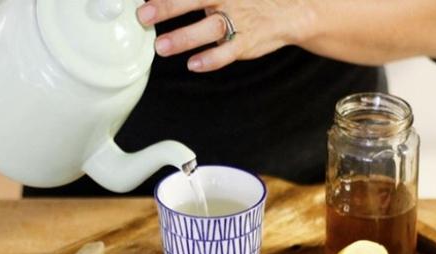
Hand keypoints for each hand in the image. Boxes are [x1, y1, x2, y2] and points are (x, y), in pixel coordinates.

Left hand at [136, 0, 311, 71]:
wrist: (292, 10)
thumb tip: (166, 0)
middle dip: (168, 7)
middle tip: (143, 15)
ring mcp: (239, 20)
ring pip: (210, 28)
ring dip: (185, 37)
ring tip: (161, 47)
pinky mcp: (247, 42)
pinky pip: (228, 52)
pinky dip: (212, 59)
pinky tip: (194, 64)